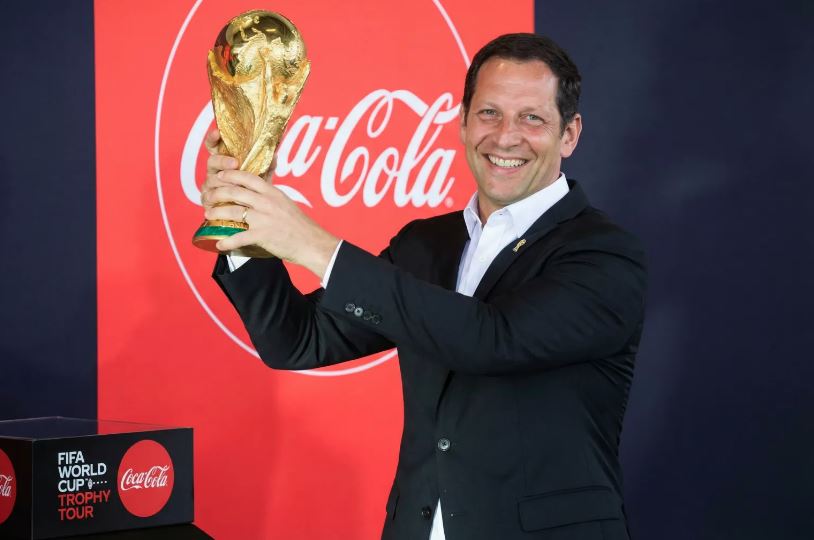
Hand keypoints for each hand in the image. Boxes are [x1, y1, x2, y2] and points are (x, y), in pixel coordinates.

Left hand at [200, 129, 339, 278]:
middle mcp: (267, 202)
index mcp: (272, 193)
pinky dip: (227, 242)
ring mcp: (264, 219)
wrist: (311, 243)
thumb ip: (271, 196)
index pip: (248, 177)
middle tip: (208, 195)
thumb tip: (261, 189)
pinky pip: (239, 237)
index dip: (231, 175)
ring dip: (217, 213)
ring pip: (233, 212)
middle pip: (235, 192)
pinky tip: (219, 245)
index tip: (220, 175)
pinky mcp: (262, 235)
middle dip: (218, 192)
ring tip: (208, 214)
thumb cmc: (299, 225)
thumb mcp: (285, 203)